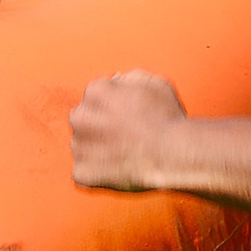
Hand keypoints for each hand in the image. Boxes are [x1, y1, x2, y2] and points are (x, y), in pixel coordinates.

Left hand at [70, 71, 186, 190]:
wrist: (171, 156)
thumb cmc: (166, 120)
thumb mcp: (153, 83)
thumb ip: (129, 78)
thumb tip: (118, 81)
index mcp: (95, 92)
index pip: (96, 96)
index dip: (113, 106)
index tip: (127, 115)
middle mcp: (80, 117)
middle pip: (85, 119)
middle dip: (100, 125)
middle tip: (124, 135)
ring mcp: (79, 146)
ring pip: (83, 145)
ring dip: (97, 148)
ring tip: (124, 153)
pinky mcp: (82, 172)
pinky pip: (85, 171)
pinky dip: (98, 172)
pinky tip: (118, 168)